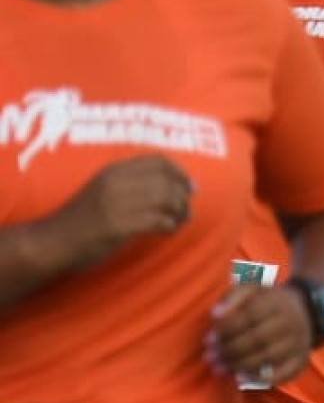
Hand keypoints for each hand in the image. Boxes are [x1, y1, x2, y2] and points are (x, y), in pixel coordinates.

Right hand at [63, 154, 190, 260]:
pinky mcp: (118, 226)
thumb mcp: (104, 190)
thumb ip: (132, 183)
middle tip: (186, 211)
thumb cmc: (83, 219)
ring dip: (181, 213)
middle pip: (168, 181)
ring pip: (168, 199)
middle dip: (184, 196)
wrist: (53, 241)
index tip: (190, 186)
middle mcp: (116, 182)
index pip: (158, 160)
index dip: (180, 172)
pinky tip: (167, 232)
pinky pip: (159, 221)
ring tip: (179, 222)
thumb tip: (175, 186)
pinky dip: (170, 226)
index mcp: (113, 171)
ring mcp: (116, 203)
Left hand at [206, 282, 314, 388]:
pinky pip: (284, 373)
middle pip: (257, 339)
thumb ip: (232, 296)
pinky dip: (261, 379)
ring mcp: (298, 343)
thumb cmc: (270, 301)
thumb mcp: (252, 289)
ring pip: (268, 357)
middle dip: (229, 350)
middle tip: (210, 358)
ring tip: (219, 369)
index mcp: (277, 303)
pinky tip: (241, 378)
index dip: (227, 329)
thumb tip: (215, 315)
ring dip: (239, 365)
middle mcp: (290, 323)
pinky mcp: (302, 359)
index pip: (249, 316)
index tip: (208, 340)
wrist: (308, 311)